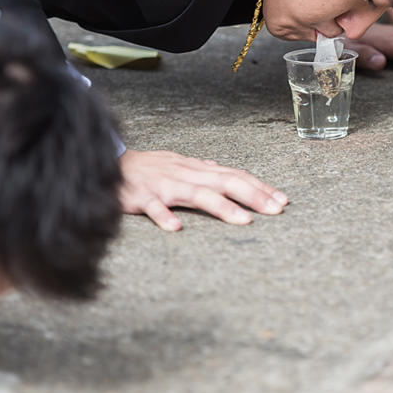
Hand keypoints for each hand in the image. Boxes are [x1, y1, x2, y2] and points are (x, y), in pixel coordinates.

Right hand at [118, 149, 287, 230]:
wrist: (110, 163)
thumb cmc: (149, 168)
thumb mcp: (179, 165)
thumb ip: (202, 169)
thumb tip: (222, 169)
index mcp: (197, 170)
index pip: (235, 176)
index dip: (259, 187)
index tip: (282, 200)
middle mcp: (186, 175)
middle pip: (225, 182)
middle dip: (253, 195)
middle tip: (277, 209)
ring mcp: (164, 186)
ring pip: (197, 194)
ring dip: (222, 207)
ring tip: (244, 220)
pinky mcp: (142, 197)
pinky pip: (154, 207)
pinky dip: (165, 216)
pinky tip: (176, 228)